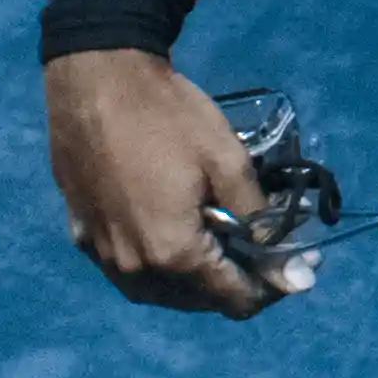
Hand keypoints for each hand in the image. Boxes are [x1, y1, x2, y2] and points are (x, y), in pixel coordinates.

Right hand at [49, 45, 291, 320]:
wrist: (95, 77)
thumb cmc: (167, 116)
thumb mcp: (228, 162)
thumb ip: (261, 222)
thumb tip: (295, 275)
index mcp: (173, 254)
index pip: (236, 301)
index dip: (274, 285)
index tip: (295, 259)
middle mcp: (134, 270)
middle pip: (200, 301)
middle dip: (236, 278)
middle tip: (259, 238)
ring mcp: (103, 255)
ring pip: (162, 291)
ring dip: (196, 276)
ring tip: (218, 235)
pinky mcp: (82, 234)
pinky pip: (129, 268)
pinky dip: (158, 261)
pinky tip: (171, 228)